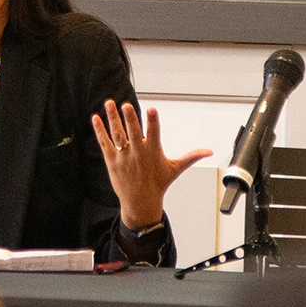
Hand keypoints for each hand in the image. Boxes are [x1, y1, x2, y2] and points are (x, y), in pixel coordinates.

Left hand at [92, 101, 210, 230]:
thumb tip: (209, 152)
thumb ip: (191, 157)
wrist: (140, 202)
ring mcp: (123, 157)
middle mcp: (138, 153)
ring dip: (113, 119)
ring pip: (117, 135)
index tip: (152, 109)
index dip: (152, 121)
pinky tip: (96, 118)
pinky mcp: (112, 161)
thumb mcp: (175, 169)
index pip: (154, 133)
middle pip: (133, 133)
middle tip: (126, 105)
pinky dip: (100, 131)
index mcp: (153, 152)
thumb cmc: (158, 184)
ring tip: (109, 103)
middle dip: (130, 119)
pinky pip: (105, 143)